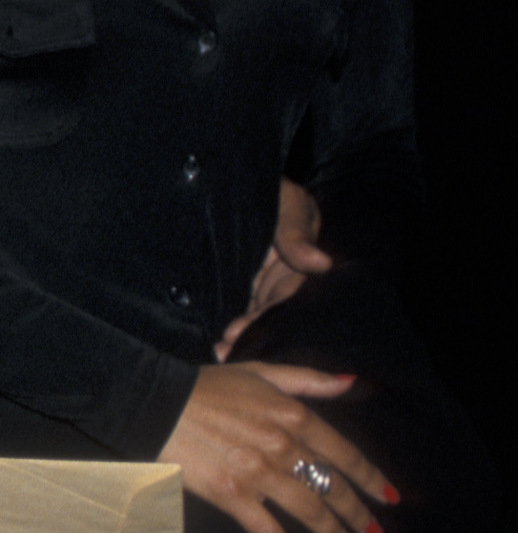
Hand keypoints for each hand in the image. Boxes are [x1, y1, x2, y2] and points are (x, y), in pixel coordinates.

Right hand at [157, 360, 394, 532]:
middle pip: (332, 487)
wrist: (157, 403)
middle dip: (358, 514)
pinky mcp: (231, 496)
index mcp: (294, 415)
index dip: (371, 478)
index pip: (344, 454)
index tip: (389, 497)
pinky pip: (268, 532)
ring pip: (309, 512)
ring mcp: (258, 474)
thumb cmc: (209, 386)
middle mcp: (283, 446)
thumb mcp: (264, 372)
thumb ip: (311, 380)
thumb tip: (353, 382)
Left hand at [214, 176, 330, 360]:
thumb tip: (320, 263)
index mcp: (302, 262)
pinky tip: (212, 341)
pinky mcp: (239, 282)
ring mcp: (261, 281)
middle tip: (224, 350)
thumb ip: (296, 232)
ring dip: (237, 334)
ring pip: (252, 314)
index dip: (267, 317)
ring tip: (217, 353)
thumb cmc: (270, 188)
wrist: (234, 179)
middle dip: (249, 334)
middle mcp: (283, 277)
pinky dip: (227, 321)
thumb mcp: (288, 203)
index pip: (286, 296)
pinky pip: (235, 305)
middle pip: (269, 313)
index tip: (240, 331)